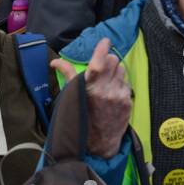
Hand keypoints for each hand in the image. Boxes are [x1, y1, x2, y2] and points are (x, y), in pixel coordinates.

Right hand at [50, 38, 132, 159]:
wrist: (97, 143)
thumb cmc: (80, 118)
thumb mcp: (71, 96)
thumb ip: (67, 74)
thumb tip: (55, 61)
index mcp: (89, 87)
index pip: (99, 60)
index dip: (103, 47)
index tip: (105, 41)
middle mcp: (105, 89)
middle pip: (113, 61)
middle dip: (108, 60)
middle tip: (103, 66)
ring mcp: (118, 96)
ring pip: (122, 70)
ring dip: (115, 71)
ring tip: (107, 81)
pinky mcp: (128, 102)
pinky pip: (127, 84)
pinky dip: (120, 84)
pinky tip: (113, 92)